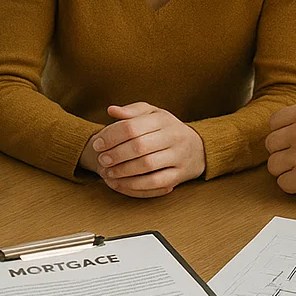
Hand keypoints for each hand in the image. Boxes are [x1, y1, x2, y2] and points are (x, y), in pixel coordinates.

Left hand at [86, 103, 205, 197]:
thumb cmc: (167, 130)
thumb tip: (111, 110)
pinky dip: (135, 184)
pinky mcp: (180, 175)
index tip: (97, 144)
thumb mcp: (153, 114)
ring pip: (147, 165)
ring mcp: (179, 156)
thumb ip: (132, 111)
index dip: (110, 136)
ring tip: (108, 172)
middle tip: (102, 160)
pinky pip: (156, 182)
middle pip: (139, 146)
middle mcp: (174, 136)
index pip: (132, 127)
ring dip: (123, 171)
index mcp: (163, 119)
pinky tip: (122, 183)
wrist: (198, 148)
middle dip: (115, 155)